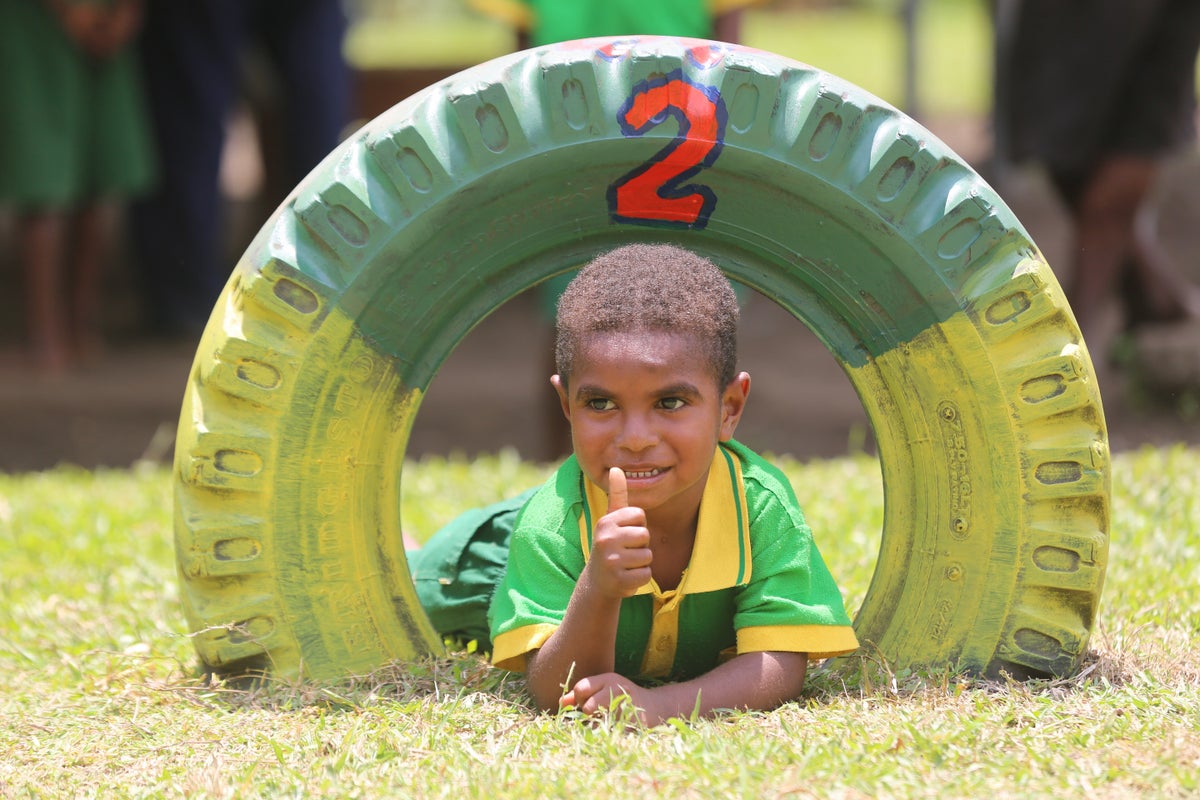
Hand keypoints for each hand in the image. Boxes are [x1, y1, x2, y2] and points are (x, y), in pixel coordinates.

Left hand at [560, 672, 661, 725]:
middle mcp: (616, 688)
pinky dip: (609, 735)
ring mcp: (626, 705)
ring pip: (598, 722)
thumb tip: (562, 702)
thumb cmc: (624, 698)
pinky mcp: (634, 721)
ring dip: (597, 728)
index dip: (578, 700)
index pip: (581, 688)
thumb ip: (583, 694)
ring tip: (603, 725)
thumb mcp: (604, 690)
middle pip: (587, 706)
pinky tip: (613, 732)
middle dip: (587, 715)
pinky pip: (613, 733)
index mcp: (607, 679)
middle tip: (594, 717)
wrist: (656, 707)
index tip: (584, 706)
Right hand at [584, 467, 651, 597]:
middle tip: (625, 550)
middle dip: (640, 544)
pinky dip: (640, 577)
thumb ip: (616, 494)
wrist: (598, 581)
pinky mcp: (619, 580)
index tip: (624, 533)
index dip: (637, 525)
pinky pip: (646, 574)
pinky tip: (626, 576)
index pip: (640, 515)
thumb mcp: (611, 519)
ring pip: (647, 555)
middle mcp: (605, 539)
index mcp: (605, 522)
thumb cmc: (610, 544)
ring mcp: (611, 561)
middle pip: (645, 535)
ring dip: (641, 562)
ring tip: (625, 563)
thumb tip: (615, 468)